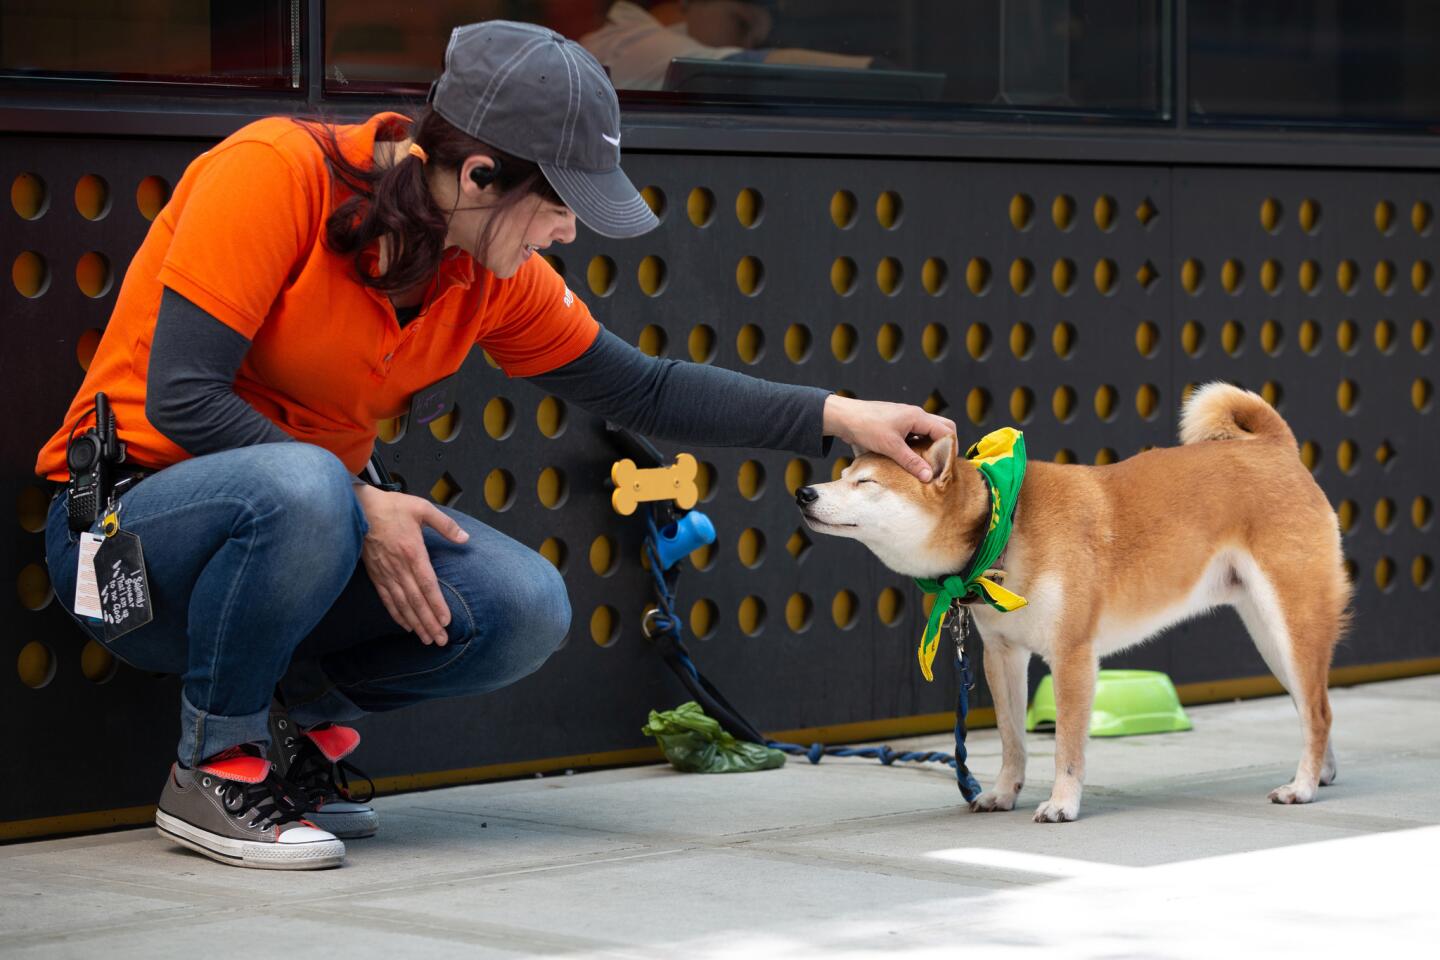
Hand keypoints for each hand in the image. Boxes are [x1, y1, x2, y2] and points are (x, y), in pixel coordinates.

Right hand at [352, 484, 469, 645]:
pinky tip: (406, 626)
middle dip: (429, 622)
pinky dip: (397, 615)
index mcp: (412, 552)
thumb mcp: (422, 508)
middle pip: (416, 601)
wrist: (359, 509)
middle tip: (440, 640)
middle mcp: (399, 567)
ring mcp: (386, 573)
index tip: (446, 621)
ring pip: (402, 604)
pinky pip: (387, 599)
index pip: (427, 584)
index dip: (437, 605)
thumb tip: (465, 538)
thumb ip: (445, 525)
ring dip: (415, 623)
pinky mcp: (376, 575)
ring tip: (427, 639)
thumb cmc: (392, 507)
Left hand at [822, 394, 956, 481]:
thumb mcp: (891, 447)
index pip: (947, 430)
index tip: (945, 466)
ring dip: (929, 448)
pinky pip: (914, 436)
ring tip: (925, 466)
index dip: (950, 448)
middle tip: (939, 465)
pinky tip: (910, 460)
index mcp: (917, 417)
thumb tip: (929, 476)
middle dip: (943, 447)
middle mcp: (915, 416)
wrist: (843, 417)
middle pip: (941, 429)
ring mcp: (906, 420)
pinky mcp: (897, 426)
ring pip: (927, 434)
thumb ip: (911, 461)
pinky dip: (916, 447)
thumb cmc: (866, 426)